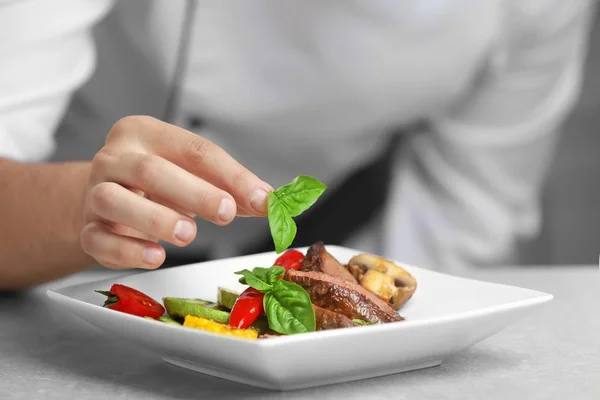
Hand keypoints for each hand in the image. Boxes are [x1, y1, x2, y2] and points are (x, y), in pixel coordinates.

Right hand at [80, 116, 271, 269]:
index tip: (262, 198)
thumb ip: (230, 188)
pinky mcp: (86, 229)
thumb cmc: (157, 183)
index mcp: (145, 134)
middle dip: (193, 193)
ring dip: (155, 218)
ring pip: (115, 200)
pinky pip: (99, 239)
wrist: (105, 197)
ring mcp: (95, 193)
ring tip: (186, 234)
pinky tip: (156, 256)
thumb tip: (269, 202)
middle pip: (150, 170)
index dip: (230, 175)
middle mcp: (114, 158)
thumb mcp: (193, 175)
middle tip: (225, 212)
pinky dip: (128, 250)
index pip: (193, 150)